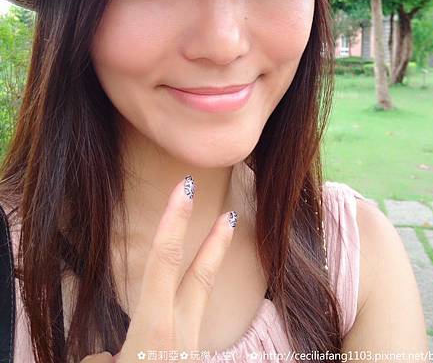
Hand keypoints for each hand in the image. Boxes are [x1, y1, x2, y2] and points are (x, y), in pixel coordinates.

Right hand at [81, 175, 237, 361]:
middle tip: (229, 214)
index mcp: (154, 331)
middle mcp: (179, 339)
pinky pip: (173, 349)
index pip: (164, 261)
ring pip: (185, 317)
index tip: (186, 187)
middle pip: (201, 279)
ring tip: (135, 340)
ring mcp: (193, 355)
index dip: (175, 220)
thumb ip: (102, 356)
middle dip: (216, 244)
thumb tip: (111, 355)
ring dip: (169, 316)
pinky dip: (156, 352)